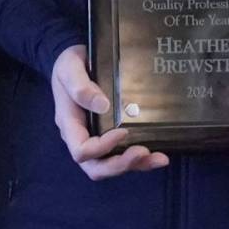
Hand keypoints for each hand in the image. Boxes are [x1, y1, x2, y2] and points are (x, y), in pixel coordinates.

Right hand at [51, 45, 167, 179]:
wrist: (76, 60)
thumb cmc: (69, 65)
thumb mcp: (69, 68)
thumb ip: (80, 86)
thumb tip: (102, 105)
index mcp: (69, 124)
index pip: (81, 150)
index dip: (102, 147)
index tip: (122, 131)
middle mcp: (82, 137)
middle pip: (96, 167)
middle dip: (121, 165)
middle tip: (143, 152)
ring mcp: (96, 139)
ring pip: (112, 165)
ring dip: (136, 165)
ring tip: (159, 159)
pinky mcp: (111, 136)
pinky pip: (122, 154)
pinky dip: (141, 159)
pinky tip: (159, 156)